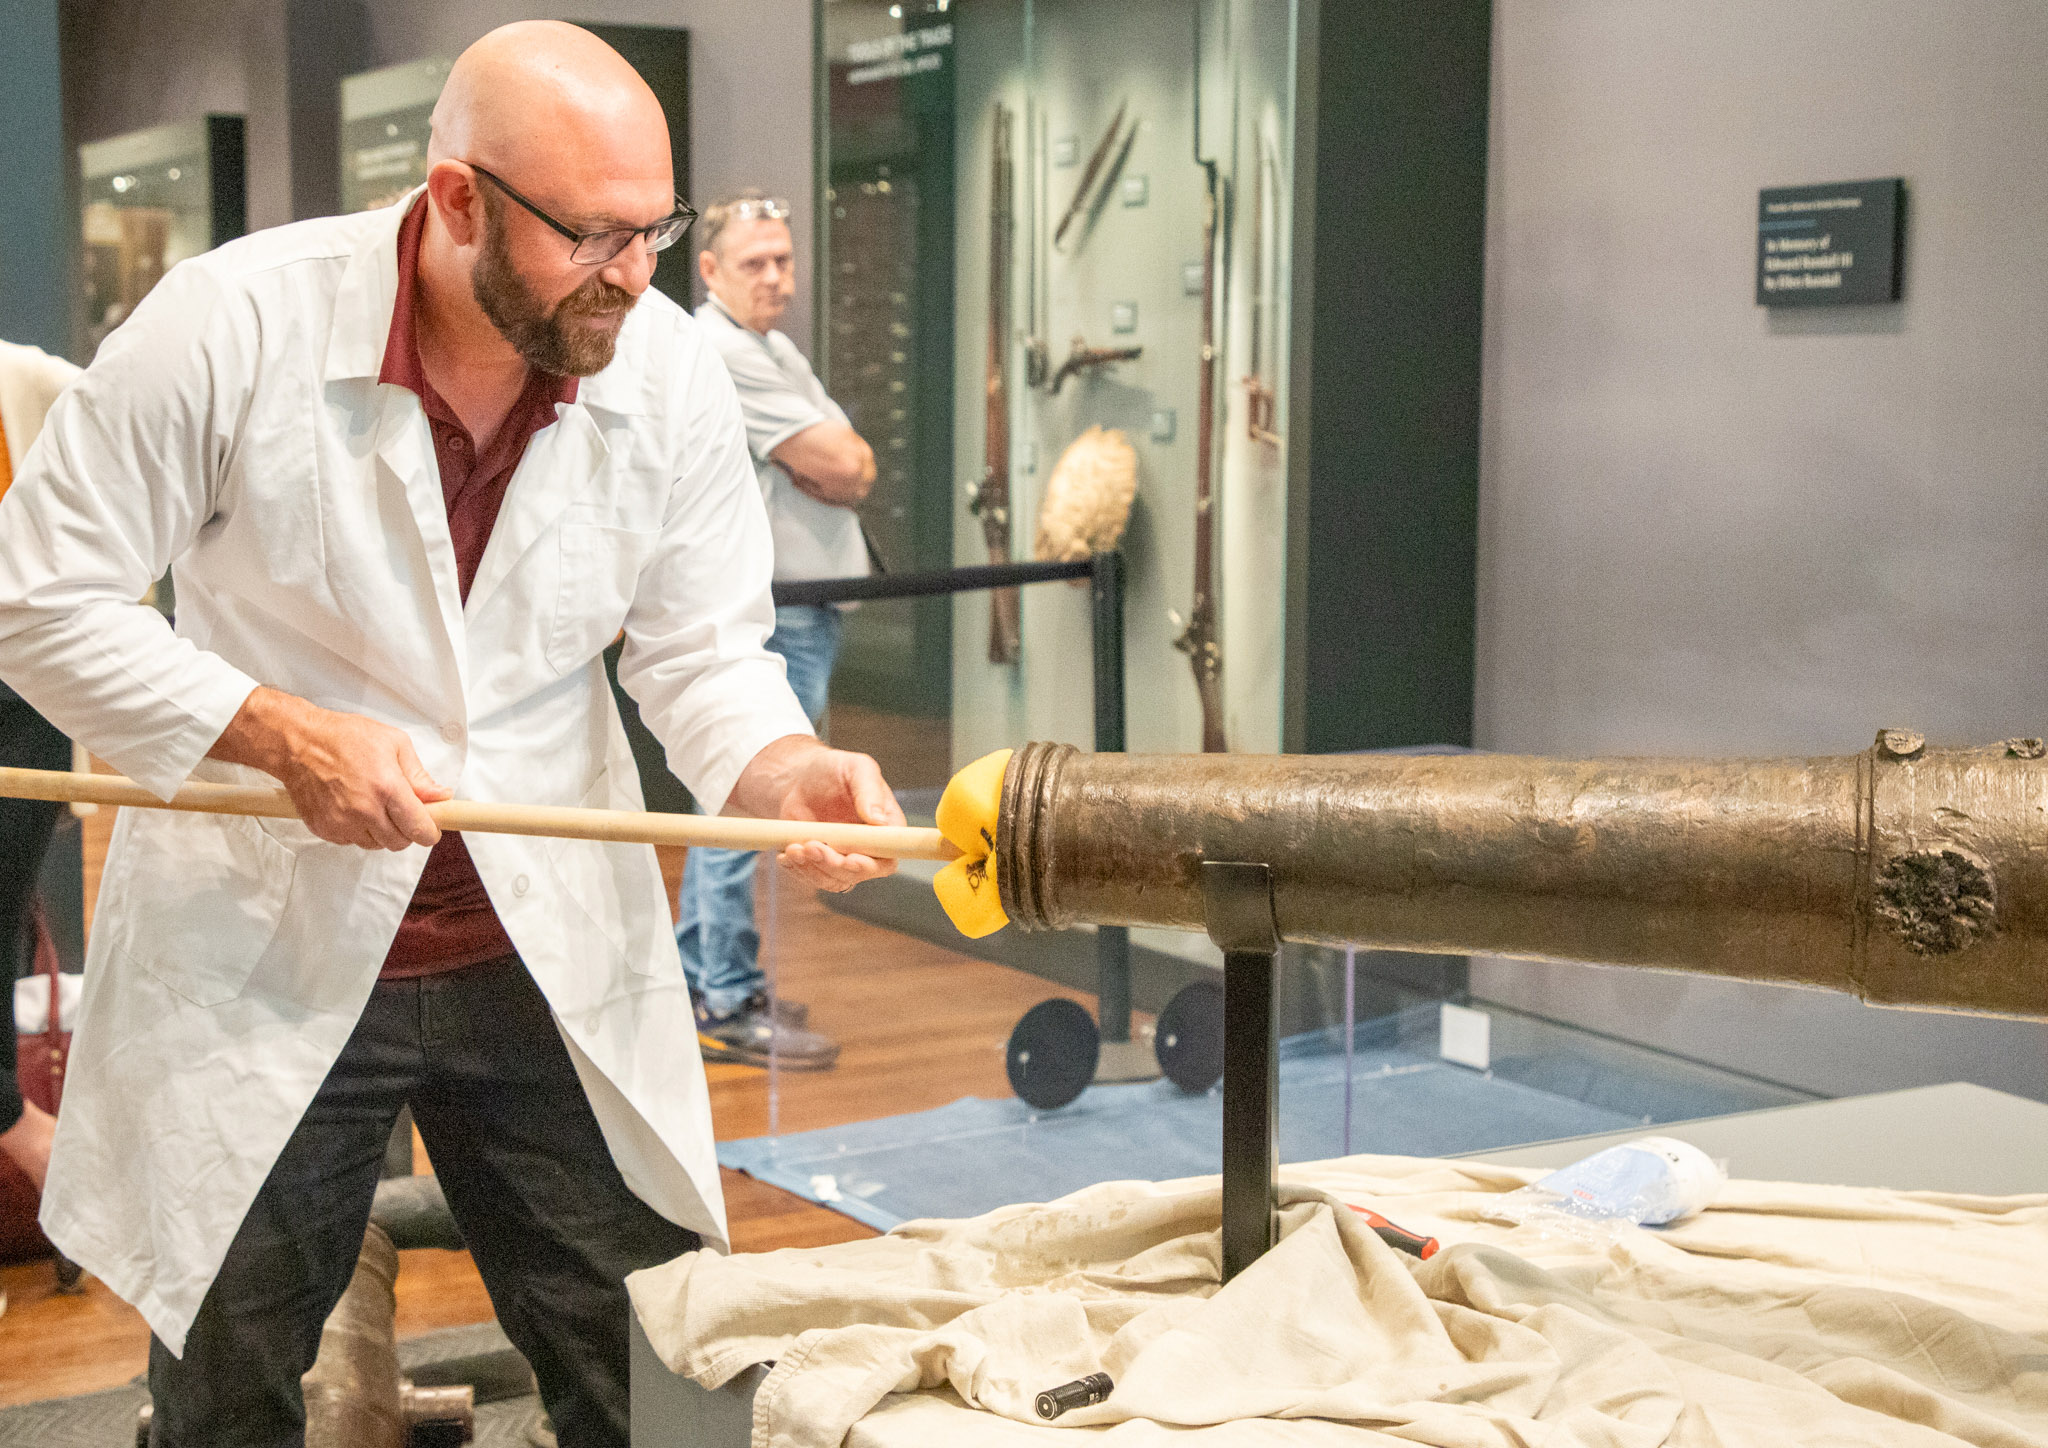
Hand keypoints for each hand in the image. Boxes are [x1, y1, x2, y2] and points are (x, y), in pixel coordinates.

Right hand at [209, 686, 449, 850]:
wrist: (298, 743)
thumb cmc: (344, 737)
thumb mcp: (394, 743)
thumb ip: (419, 775)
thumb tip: (440, 796)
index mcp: (387, 788)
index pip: (419, 829)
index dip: (430, 831)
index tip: (432, 827)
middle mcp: (365, 810)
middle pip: (399, 843)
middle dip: (406, 830)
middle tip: (401, 811)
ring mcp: (342, 823)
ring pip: (376, 845)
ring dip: (381, 832)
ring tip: (374, 805)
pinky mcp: (324, 829)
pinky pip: (352, 842)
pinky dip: (358, 831)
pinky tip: (353, 808)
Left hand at [730, 735, 903, 891]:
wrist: (800, 778)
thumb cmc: (833, 770)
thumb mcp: (856, 768)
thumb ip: (869, 790)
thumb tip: (878, 820)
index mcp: (884, 829)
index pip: (887, 858)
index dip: (871, 865)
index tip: (850, 858)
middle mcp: (867, 849)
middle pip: (858, 874)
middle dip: (834, 865)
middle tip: (812, 846)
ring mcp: (842, 858)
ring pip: (833, 880)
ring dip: (812, 868)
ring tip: (794, 847)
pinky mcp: (819, 863)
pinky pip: (811, 877)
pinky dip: (797, 869)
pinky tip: (787, 853)